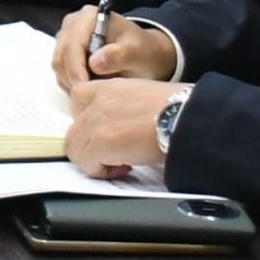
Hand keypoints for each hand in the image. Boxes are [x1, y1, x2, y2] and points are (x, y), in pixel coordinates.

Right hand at [50, 5, 180, 93]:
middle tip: (91, 94)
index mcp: (88, 17)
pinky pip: (61, 71)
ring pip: (59, 65)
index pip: (72, 45)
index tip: (86, 88)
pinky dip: (72, 82)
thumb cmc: (143, 51)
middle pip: (61, 55)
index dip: (76, 69)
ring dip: (73, 81)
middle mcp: (73, 23)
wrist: (146, 53)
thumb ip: (119, 55)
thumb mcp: (137, 52)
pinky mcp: (66, 51)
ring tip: (95, 90)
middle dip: (74, 78)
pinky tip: (90, 87)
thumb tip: (95, 63)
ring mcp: (68, 37)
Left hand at [63, 77, 185, 180]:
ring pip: (76, 149)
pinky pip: (87, 164)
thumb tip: (118, 127)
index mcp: (108, 87)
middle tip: (115, 154)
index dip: (87, 122)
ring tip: (121, 162)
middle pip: (74, 130)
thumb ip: (121, 106)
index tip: (103, 133)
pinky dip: (102, 171)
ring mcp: (95, 121)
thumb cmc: (177, 108)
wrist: (185, 116)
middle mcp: (97, 102)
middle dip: (91, 146)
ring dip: (95, 160)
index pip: (77, 101)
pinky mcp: (101, 142)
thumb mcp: (142, 95)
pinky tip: (124, 167)